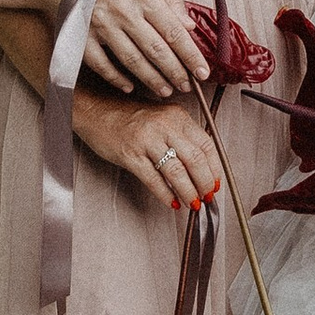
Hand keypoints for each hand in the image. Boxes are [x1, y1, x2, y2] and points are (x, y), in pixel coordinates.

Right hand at [74, 92, 223, 214]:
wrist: (97, 110)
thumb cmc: (131, 117)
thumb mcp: (163, 118)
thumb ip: (182, 137)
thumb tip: (203, 167)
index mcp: (177, 116)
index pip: (207, 144)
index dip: (215, 168)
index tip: (217, 182)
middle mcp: (164, 126)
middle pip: (196, 160)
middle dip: (205, 183)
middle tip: (208, 196)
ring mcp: (147, 140)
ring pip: (177, 172)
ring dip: (189, 192)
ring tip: (193, 203)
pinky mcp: (130, 155)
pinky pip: (154, 179)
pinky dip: (166, 195)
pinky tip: (172, 202)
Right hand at [77, 0, 208, 97]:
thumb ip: (170, 1)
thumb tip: (189, 26)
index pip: (173, 31)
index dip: (190, 55)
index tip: (202, 72)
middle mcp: (123, 12)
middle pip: (155, 49)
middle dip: (174, 72)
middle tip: (186, 86)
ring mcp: (102, 26)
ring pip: (132, 60)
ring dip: (152, 79)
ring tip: (165, 90)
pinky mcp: (83, 39)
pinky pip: (102, 65)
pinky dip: (117, 78)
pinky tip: (130, 86)